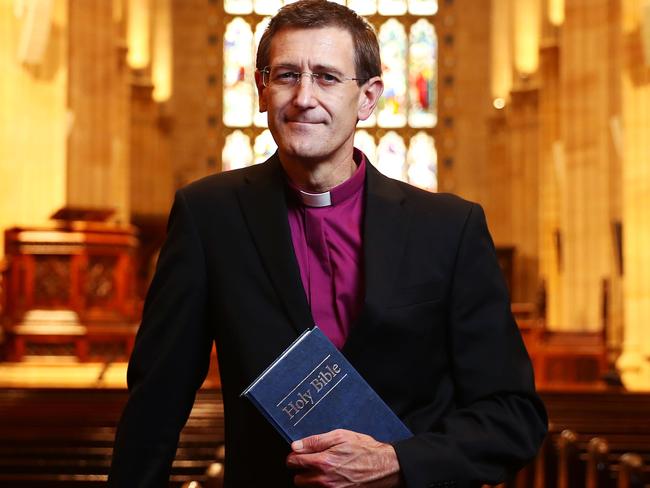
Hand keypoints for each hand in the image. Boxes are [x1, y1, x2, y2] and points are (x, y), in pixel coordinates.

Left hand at [286, 429, 402, 486]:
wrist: (384, 467)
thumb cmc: (365, 450)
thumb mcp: (340, 436)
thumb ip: (315, 441)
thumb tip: (296, 445)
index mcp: (323, 462)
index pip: (294, 462)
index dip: (294, 456)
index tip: (299, 453)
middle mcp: (325, 480)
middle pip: (298, 479)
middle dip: (302, 470)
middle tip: (313, 461)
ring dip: (312, 479)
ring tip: (325, 469)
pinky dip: (323, 486)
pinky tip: (332, 477)